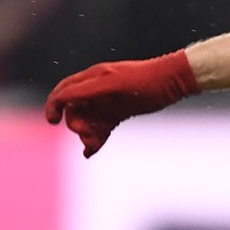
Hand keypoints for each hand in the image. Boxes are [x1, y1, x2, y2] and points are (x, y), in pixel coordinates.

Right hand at [45, 50, 198, 157]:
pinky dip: (96, 139)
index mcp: (93, 78)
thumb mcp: (114, 84)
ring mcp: (108, 102)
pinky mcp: (119, 112)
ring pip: (88, 122)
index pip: (64, 92)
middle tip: (88, 134)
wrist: (176, 81)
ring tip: (93, 145)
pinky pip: (101, 128)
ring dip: (87, 135)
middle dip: (77, 124)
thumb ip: (87, 90)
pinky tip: (91, 151)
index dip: (54, 106)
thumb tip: (61, 99)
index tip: (53, 122)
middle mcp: (97, 90)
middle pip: (74, 111)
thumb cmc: (146, 79)